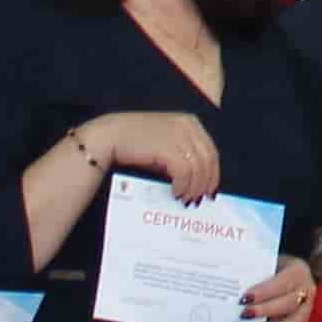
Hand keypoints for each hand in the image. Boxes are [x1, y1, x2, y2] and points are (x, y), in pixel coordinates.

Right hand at [87, 111, 224, 201]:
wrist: (109, 137)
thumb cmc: (136, 143)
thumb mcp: (165, 144)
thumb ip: (182, 154)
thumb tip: (198, 179)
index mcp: (190, 122)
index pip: (211, 151)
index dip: (213, 173)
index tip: (210, 190)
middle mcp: (187, 126)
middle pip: (208, 160)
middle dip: (205, 183)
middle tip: (198, 199)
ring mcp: (178, 135)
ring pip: (198, 168)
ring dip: (193, 187)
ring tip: (185, 199)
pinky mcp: (167, 147)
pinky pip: (184, 171)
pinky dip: (183, 185)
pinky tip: (176, 193)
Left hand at [242, 257, 316, 321]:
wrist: (285, 274)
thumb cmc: (271, 269)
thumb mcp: (265, 264)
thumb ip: (253, 274)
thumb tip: (233, 287)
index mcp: (298, 271)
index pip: (282, 282)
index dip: (264, 292)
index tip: (244, 298)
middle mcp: (307, 290)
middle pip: (288, 304)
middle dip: (265, 311)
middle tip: (244, 315)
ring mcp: (307, 309)